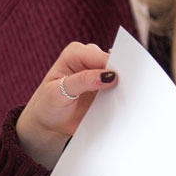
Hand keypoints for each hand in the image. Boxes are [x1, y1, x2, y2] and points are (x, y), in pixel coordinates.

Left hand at [16, 41, 117, 168]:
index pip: (102, 57)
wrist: (49, 122)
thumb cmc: (48, 104)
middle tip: (127, 91)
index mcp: (75, 53)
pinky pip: (122, 89)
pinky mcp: (107, 87)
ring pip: (121, 76)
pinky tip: (122, 104)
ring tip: (124, 99)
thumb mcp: (58, 93)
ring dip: (125, 87)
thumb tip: (109, 75)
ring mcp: (100, 73)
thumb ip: (82, 81)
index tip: (121, 81)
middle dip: (121, 76)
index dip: (115, 67)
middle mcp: (89, 59)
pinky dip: (123, 96)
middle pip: (115, 64)